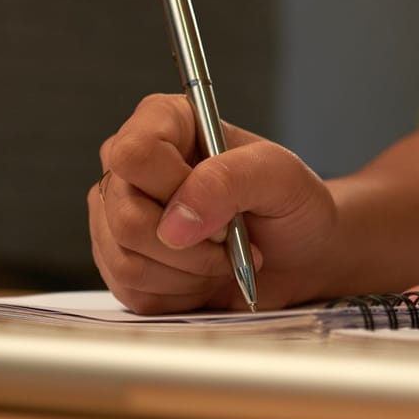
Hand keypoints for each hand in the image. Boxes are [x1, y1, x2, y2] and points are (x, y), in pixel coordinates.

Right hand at [91, 94, 337, 312]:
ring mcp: (118, 216)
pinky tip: (204, 276)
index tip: (222, 209)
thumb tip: (176, 222)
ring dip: (189, 273)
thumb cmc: (291, 208)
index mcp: (163, 123)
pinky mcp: (119, 262)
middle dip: (190, 246)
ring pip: (125, 261)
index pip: (133, 154)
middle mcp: (132, 168)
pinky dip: (179, 294)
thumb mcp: (281, 178)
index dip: (173, 189)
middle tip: (230, 239)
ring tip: (221, 259)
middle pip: (125, 216)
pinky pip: (131, 292)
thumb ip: (230, 180)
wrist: (300, 258)